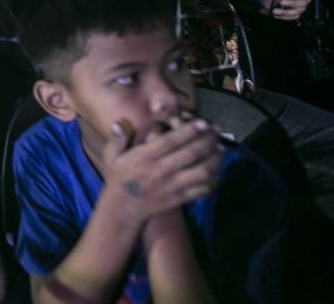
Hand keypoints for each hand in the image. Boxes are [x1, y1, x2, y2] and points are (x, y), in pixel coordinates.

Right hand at [101, 116, 221, 223]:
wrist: (122, 209)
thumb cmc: (118, 179)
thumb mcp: (112, 156)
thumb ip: (117, 139)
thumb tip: (117, 124)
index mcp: (145, 157)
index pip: (172, 141)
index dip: (190, 131)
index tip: (204, 123)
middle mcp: (161, 170)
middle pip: (191, 153)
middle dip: (208, 140)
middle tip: (218, 130)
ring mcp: (172, 186)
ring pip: (201, 171)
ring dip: (215, 159)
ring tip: (221, 149)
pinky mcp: (179, 199)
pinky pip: (201, 190)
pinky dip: (213, 181)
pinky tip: (216, 172)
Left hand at [257, 0, 311, 19]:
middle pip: (304, 2)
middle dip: (293, 2)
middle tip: (282, 1)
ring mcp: (296, 7)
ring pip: (297, 11)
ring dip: (286, 12)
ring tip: (275, 10)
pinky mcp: (291, 14)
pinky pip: (292, 18)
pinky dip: (283, 17)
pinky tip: (276, 13)